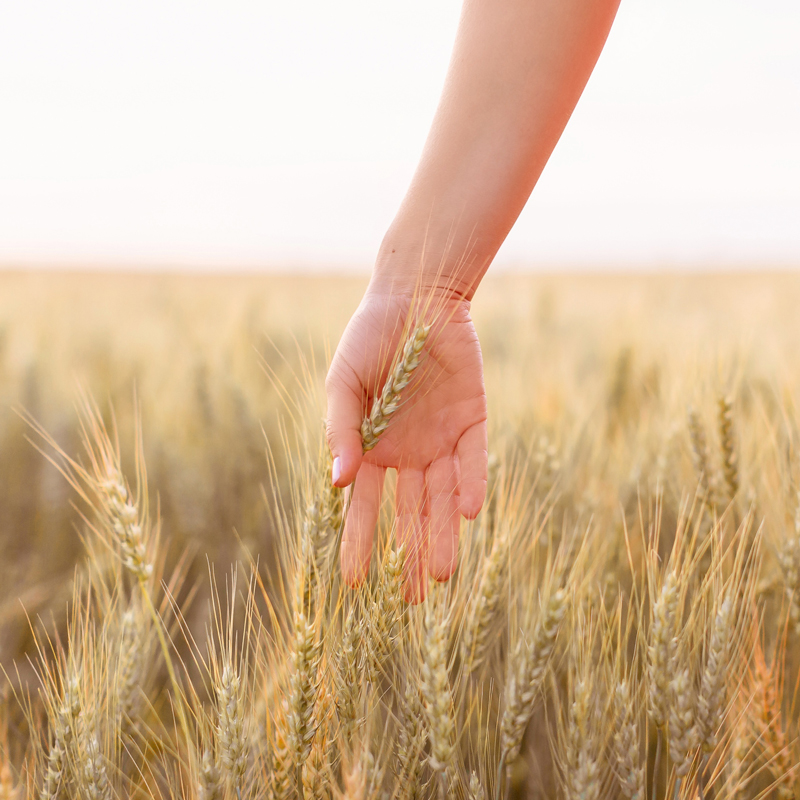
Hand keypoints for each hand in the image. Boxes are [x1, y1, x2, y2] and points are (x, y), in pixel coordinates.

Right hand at [325, 286, 487, 601]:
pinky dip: (471, 484)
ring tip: (441, 577)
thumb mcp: (342, 384)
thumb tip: (335, 484)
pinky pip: (473, 460)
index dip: (361, 541)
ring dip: (443, 534)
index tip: (355, 582)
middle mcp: (409, 452)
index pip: (366, 505)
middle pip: (410, 513)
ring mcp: (442, 440)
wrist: (416, 296)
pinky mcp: (473, 420)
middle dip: (410, 554)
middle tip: (411, 601)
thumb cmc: (369, 338)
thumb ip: (341, 431)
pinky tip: (467, 513)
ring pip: (443, 498)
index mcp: (374, 447)